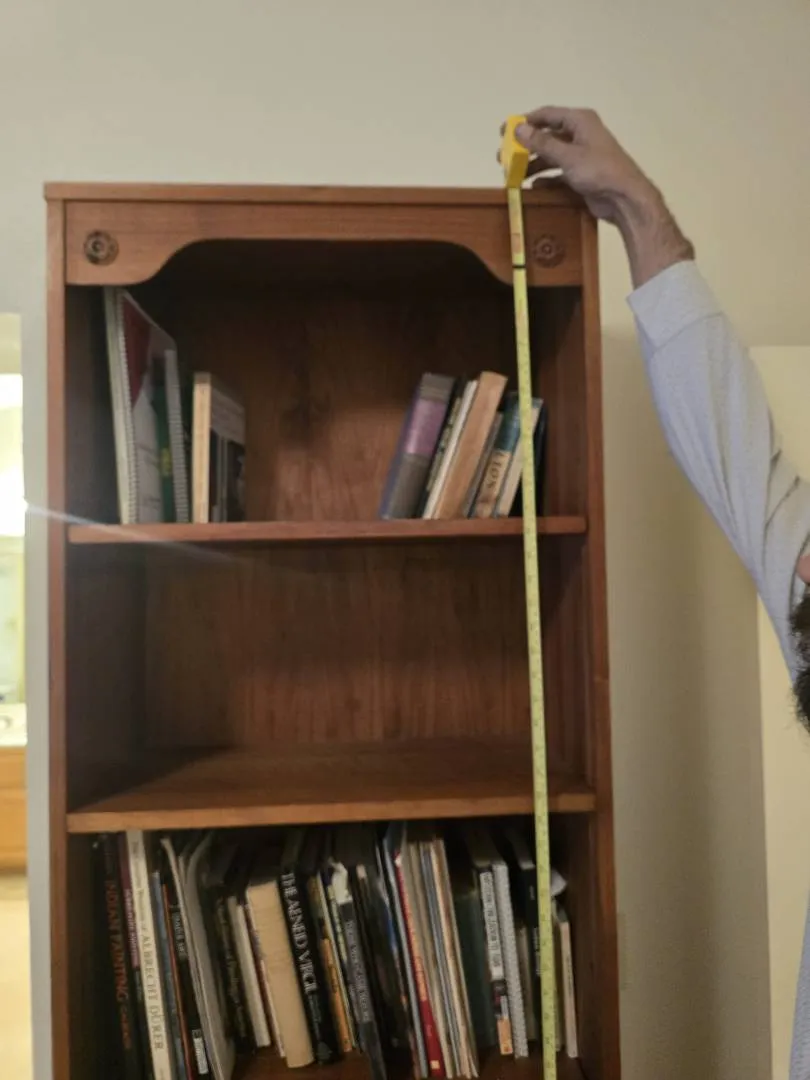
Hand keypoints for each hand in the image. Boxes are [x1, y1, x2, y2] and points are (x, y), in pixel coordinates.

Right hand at [505, 106, 694, 286]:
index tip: (504, 131)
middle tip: (505, 157)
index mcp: (580, 121)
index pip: (547, 115)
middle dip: (526, 146)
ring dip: (534, 164)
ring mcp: (582, 154)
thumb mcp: (567, 156)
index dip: (525, 122)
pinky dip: (546, 178)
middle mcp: (580, 134)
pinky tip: (534, 186)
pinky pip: (559, 172)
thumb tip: (517, 129)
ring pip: (551, 155)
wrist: (625, 198)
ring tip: (514, 175)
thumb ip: (542, 143)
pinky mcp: (582, 173)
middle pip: (547, 136)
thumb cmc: (598, 171)